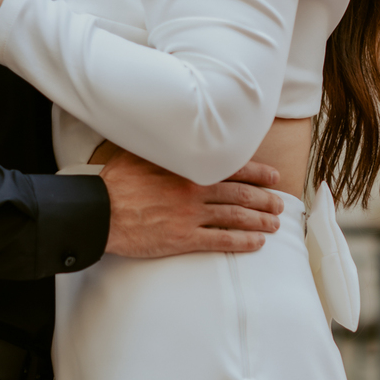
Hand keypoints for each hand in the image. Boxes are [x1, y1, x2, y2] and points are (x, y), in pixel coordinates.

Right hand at [101, 150, 283, 256]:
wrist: (100, 211)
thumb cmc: (116, 182)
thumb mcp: (141, 153)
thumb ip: (164, 148)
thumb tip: (173, 134)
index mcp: (188, 168)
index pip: (233, 168)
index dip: (258, 173)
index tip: (273, 177)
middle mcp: (196, 190)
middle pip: (241, 195)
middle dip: (265, 200)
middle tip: (279, 204)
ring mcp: (192, 216)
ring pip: (237, 218)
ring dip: (260, 222)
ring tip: (274, 225)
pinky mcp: (184, 239)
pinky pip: (221, 241)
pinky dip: (242, 242)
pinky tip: (256, 244)